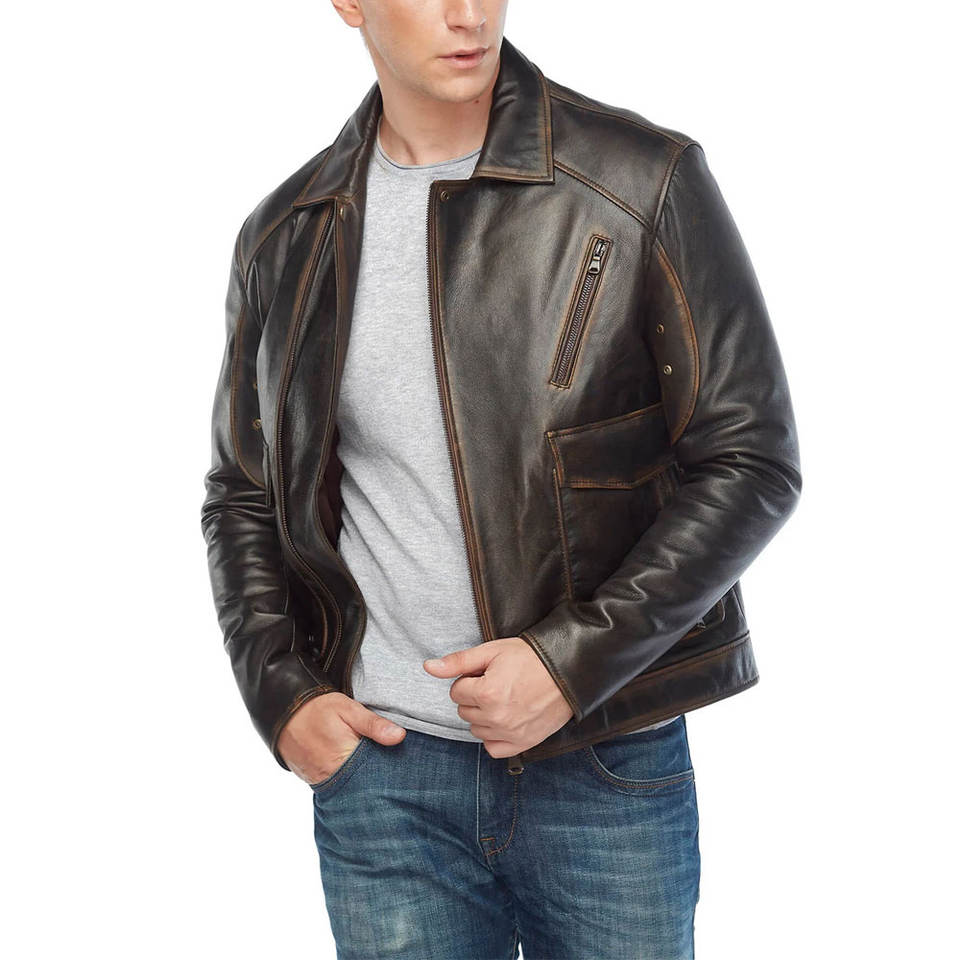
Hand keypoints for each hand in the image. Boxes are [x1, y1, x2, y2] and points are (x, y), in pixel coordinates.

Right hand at [277, 692, 405, 783]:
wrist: (281, 711)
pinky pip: (334, 785)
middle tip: (387, 769)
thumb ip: (373, 725)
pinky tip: (353, 771)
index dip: (388, 770)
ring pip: (349, 787)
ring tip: (371, 770)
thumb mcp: (348, 709)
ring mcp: (320, 781)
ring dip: (360, 780)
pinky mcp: (312, 781)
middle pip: (363, 785)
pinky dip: (344, 780)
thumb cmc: (318, 708)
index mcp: (344, 758)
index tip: (400, 768)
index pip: (375, 774)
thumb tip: (400, 736)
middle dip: (375, 779)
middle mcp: (331, 775)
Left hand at [423, 637, 574, 756]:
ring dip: (483, 716)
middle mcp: (496, 718)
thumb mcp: (492, 651)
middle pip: (464, 711)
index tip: (487, 673)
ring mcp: (510, 733)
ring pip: (476, 729)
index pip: (456, 691)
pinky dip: (494, 736)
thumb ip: (458, 662)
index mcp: (486, 693)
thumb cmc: (530, 657)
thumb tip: (428, 667)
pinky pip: (493, 748)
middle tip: (497, 683)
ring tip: (504, 698)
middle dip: (474, 697)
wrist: (568, 670)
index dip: (470, 679)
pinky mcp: (523, 743)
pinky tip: (504, 719)